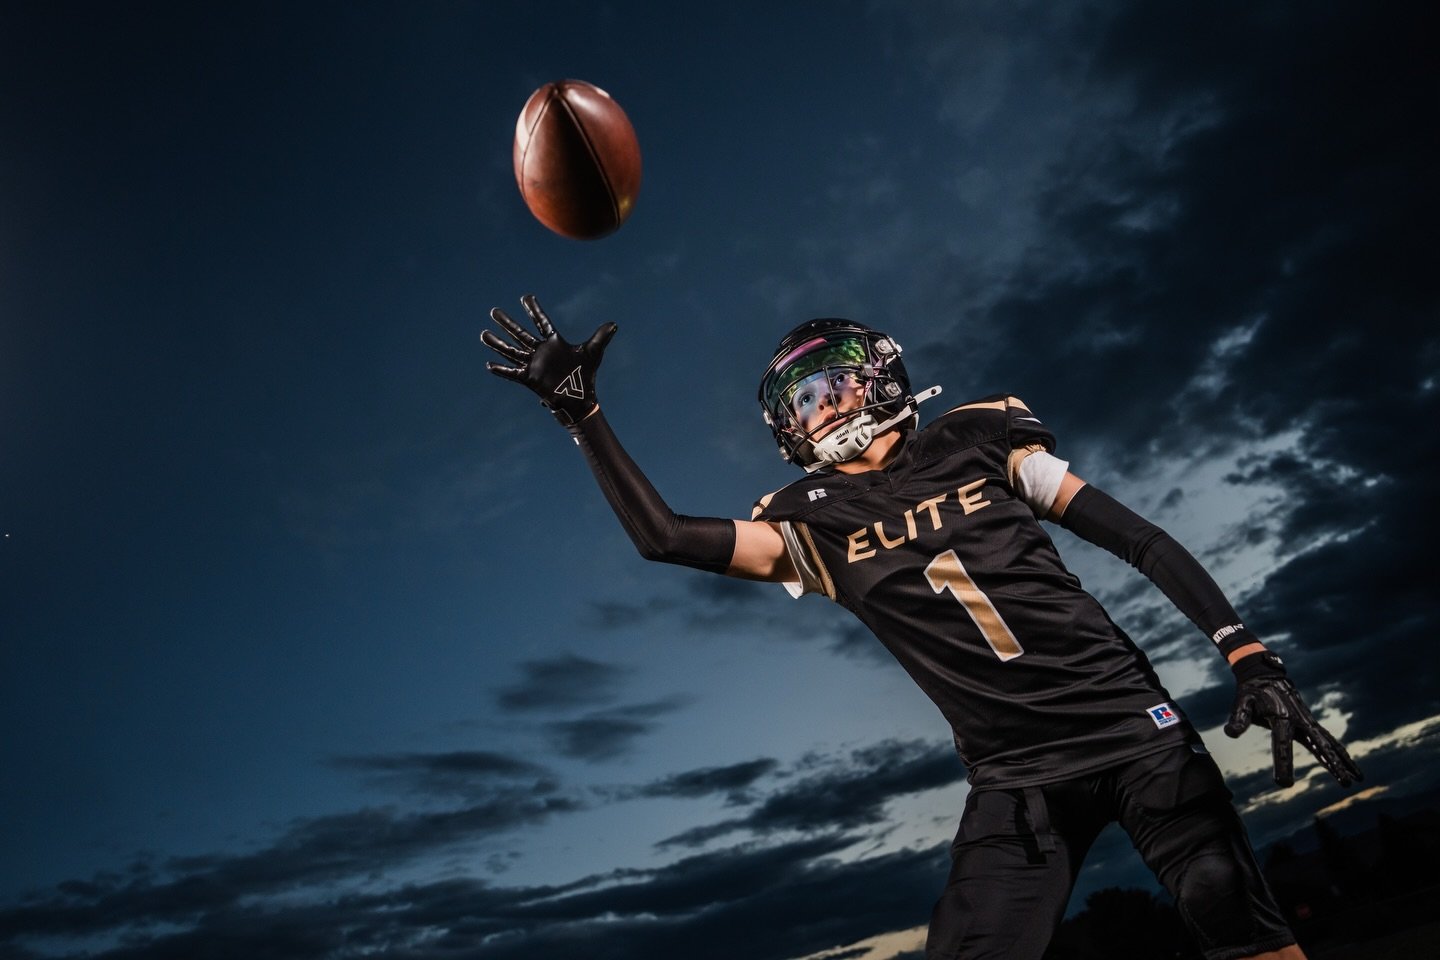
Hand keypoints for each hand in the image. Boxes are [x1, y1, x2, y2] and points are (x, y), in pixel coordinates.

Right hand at [482, 294, 616, 425]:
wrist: (579, 400)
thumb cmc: (586, 376)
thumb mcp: (592, 353)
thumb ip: (600, 337)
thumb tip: (614, 324)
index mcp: (554, 343)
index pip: (542, 322)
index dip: (534, 310)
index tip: (526, 297)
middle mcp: (540, 352)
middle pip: (520, 334)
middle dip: (507, 323)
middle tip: (494, 311)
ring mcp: (533, 365)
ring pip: (511, 351)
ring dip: (497, 343)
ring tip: (483, 334)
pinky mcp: (529, 379)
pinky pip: (512, 373)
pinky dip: (501, 370)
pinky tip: (489, 365)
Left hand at [1224, 653, 1362, 787]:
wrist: (1264, 674)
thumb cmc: (1251, 691)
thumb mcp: (1241, 702)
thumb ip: (1238, 718)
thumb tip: (1231, 734)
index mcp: (1281, 718)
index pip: (1282, 745)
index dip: (1284, 764)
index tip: (1284, 784)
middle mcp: (1299, 720)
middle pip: (1319, 746)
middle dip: (1333, 765)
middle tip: (1346, 784)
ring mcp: (1307, 720)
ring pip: (1328, 743)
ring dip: (1343, 760)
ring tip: (1357, 778)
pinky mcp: (1309, 721)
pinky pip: (1326, 738)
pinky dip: (1338, 750)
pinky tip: (1348, 763)